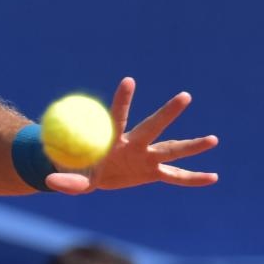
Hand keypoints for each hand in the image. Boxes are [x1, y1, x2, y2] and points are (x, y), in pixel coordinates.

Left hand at [45, 77, 218, 193]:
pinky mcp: (152, 172)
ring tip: (213, 139)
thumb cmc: (77, 168)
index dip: (123, 100)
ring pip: (171, 150)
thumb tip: (50, 183)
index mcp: (112, 140)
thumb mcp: (70, 178)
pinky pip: (175, 177)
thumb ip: (64, 181)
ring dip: (191, 146)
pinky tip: (212, 177)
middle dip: (167, 113)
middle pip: (153, 127)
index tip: (128, 80)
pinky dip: (193, 178)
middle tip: (185, 96)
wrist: (88, 174)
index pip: (118, 117)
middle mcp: (134, 145)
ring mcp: (146, 158)